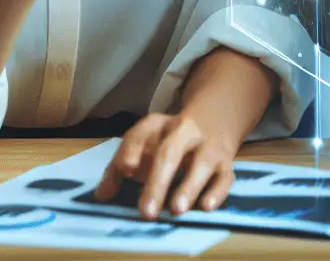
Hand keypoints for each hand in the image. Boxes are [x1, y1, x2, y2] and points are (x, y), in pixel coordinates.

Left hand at [94, 48, 275, 219]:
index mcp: (159, 125)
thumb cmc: (170, 139)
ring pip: (202, 163)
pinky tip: (206, 206)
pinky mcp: (226, 163)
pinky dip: (217, 192)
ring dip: (189, 186)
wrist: (215, 119)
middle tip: (146, 211)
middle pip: (170, 152)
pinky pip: (225, 176)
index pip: (141, 135)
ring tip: (176, 209)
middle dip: (157, 181)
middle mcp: (185, 131)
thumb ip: (119, 168)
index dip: (132, 151)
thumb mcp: (144, 143)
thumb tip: (102, 195)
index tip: (124, 170)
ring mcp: (208, 146)